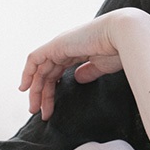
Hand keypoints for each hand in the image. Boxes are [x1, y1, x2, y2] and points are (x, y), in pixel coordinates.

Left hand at [19, 9, 135, 120]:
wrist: (124, 36)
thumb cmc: (119, 50)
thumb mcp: (101, 66)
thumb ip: (88, 72)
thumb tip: (78, 78)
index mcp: (77, 50)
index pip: (57, 71)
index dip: (51, 89)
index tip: (49, 107)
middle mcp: (66, 46)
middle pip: (47, 73)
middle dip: (42, 94)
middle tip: (40, 113)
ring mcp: (60, 44)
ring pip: (40, 69)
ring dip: (36, 90)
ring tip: (34, 109)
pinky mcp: (56, 45)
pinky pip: (35, 59)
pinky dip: (28, 72)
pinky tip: (25, 88)